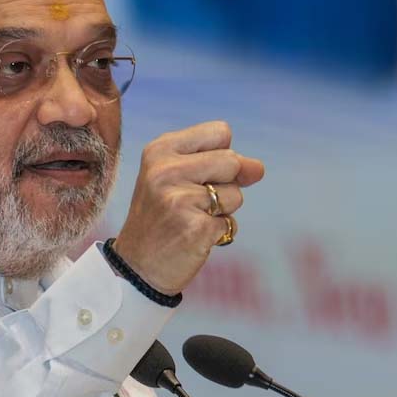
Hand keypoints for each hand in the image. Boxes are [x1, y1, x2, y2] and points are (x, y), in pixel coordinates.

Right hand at [113, 121, 264, 294]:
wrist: (137, 265)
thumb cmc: (163, 216)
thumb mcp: (182, 177)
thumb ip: (222, 164)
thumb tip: (258, 168)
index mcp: (161, 149)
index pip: (221, 132)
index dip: (221, 156)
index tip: (196, 175)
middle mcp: (166, 170)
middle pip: (232, 161)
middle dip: (225, 184)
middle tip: (193, 202)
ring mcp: (179, 199)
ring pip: (235, 195)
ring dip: (222, 212)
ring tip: (190, 219)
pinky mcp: (194, 228)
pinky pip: (230, 223)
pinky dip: (218, 233)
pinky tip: (193, 237)